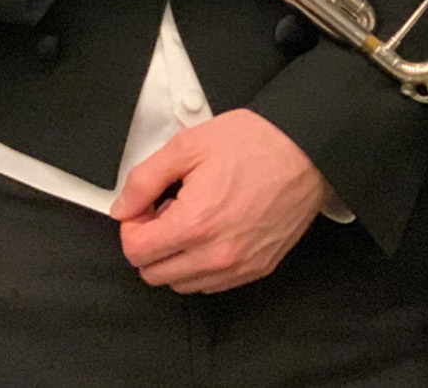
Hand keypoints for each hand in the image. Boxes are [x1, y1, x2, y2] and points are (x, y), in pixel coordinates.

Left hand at [110, 109, 329, 292]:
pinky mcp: (257, 269)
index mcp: (195, 224)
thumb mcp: (188, 146)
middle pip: (154, 274)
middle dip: (150, 243)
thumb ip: (145, 179)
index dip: (132, 226)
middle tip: (165, 210)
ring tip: (190, 218)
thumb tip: (122, 207)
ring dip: (175, 257)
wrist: (305, 151)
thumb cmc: (253, 143)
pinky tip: (210, 230)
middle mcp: (216, 255)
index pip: (136, 252)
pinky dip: (200, 265)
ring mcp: (239, 267)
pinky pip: (212, 284)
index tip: (143, 207)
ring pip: (181, 284)